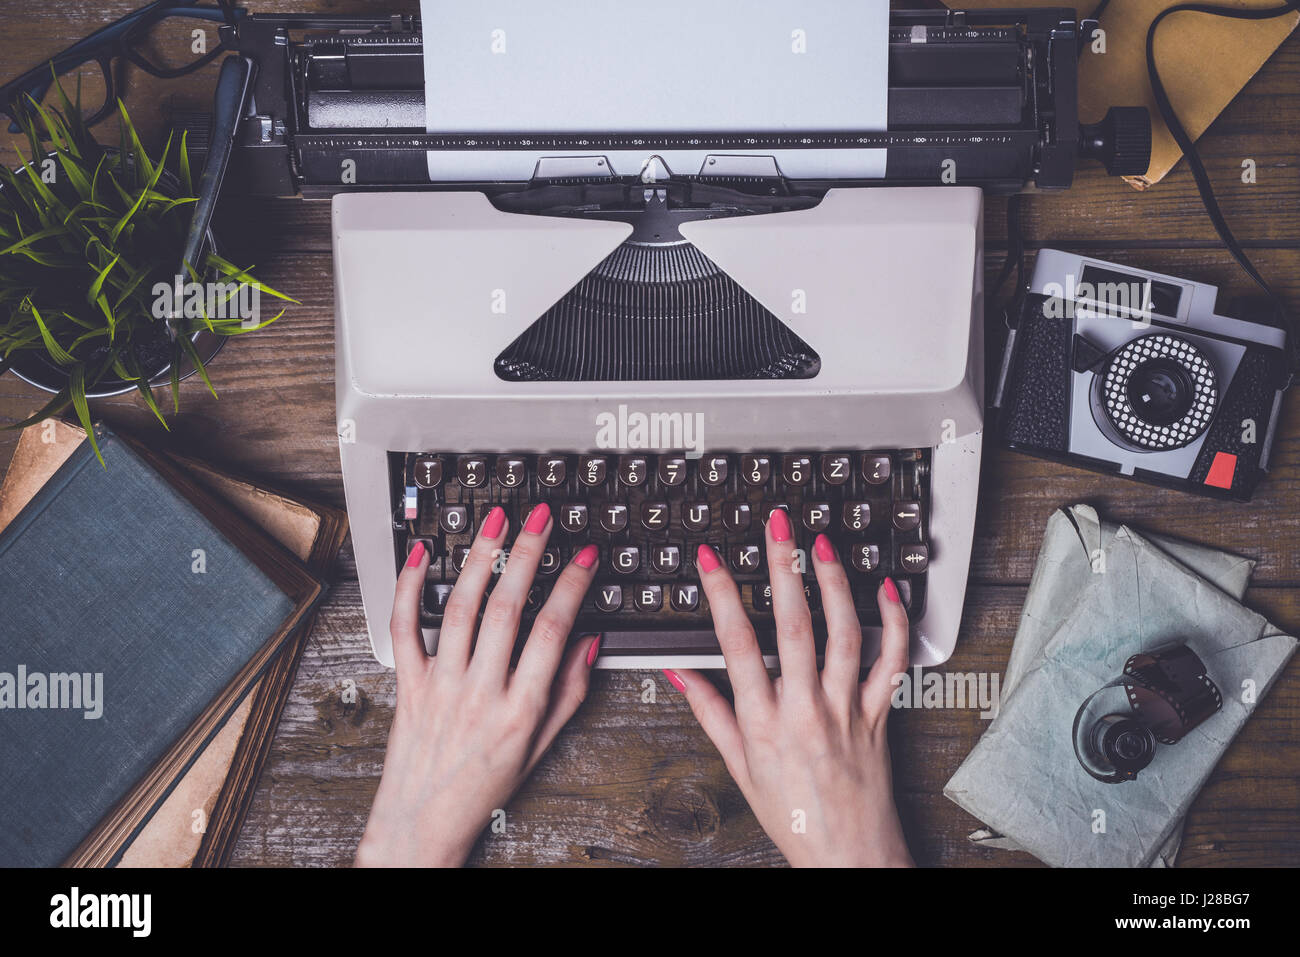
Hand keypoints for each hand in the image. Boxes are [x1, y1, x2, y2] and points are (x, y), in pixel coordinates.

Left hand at [355, 504, 600, 866]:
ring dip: (479, 558)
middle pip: (507, 609)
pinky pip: (404, 628)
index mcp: (520, 709)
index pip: (552, 632)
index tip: (584, 555)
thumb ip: (568, 690)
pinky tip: (424, 555)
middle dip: (527, 553)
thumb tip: (589, 641)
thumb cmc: (485, 786)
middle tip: (539, 517)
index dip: (572, 586)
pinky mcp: (408, 683)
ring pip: (460, 609)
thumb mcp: (542, 745)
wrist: (423, 822)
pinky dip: (409, 588)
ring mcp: (440, 685)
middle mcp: (480, 693)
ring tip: (495, 521)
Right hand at [666, 510, 913, 867]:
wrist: (848, 857)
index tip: (711, 560)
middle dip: (783, 567)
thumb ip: (711, 713)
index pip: (737, 646)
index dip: (721, 596)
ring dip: (834, 583)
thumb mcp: (739, 766)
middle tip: (777, 525)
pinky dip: (893, 621)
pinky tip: (883, 588)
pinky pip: (891, 661)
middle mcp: (806, 710)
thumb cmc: (792, 816)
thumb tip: (681, 673)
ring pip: (845, 634)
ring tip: (821, 544)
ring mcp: (846, 710)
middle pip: (795, 626)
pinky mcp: (879, 715)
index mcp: (764, 722)